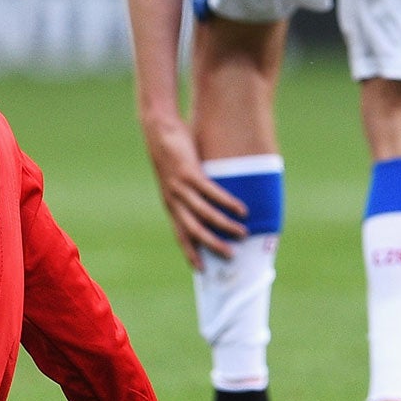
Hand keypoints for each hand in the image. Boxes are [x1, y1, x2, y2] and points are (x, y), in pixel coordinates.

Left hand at [142, 113, 245, 268]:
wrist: (158, 130)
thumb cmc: (171, 154)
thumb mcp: (178, 180)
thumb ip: (193, 194)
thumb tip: (217, 206)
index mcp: (171, 205)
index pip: (180, 235)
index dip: (191, 253)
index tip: (202, 270)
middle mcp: (174, 200)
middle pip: (194, 230)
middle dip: (213, 245)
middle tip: (232, 256)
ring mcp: (180, 187)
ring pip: (205, 214)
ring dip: (225, 226)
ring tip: (243, 233)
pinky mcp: (189, 173)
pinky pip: (211, 193)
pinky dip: (227, 203)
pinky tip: (242, 209)